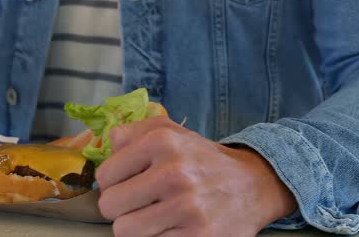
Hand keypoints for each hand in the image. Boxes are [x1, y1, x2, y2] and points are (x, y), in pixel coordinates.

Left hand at [96, 116, 296, 236]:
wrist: (253, 184)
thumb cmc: (202, 159)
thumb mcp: (171, 131)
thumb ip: (133, 131)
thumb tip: (107, 145)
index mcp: (161, 142)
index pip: (105, 175)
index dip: (112, 184)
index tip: (127, 185)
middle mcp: (173, 172)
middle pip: (110, 206)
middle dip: (121, 208)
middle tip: (139, 204)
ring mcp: (187, 207)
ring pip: (125, 231)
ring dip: (136, 227)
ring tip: (154, 217)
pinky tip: (173, 227)